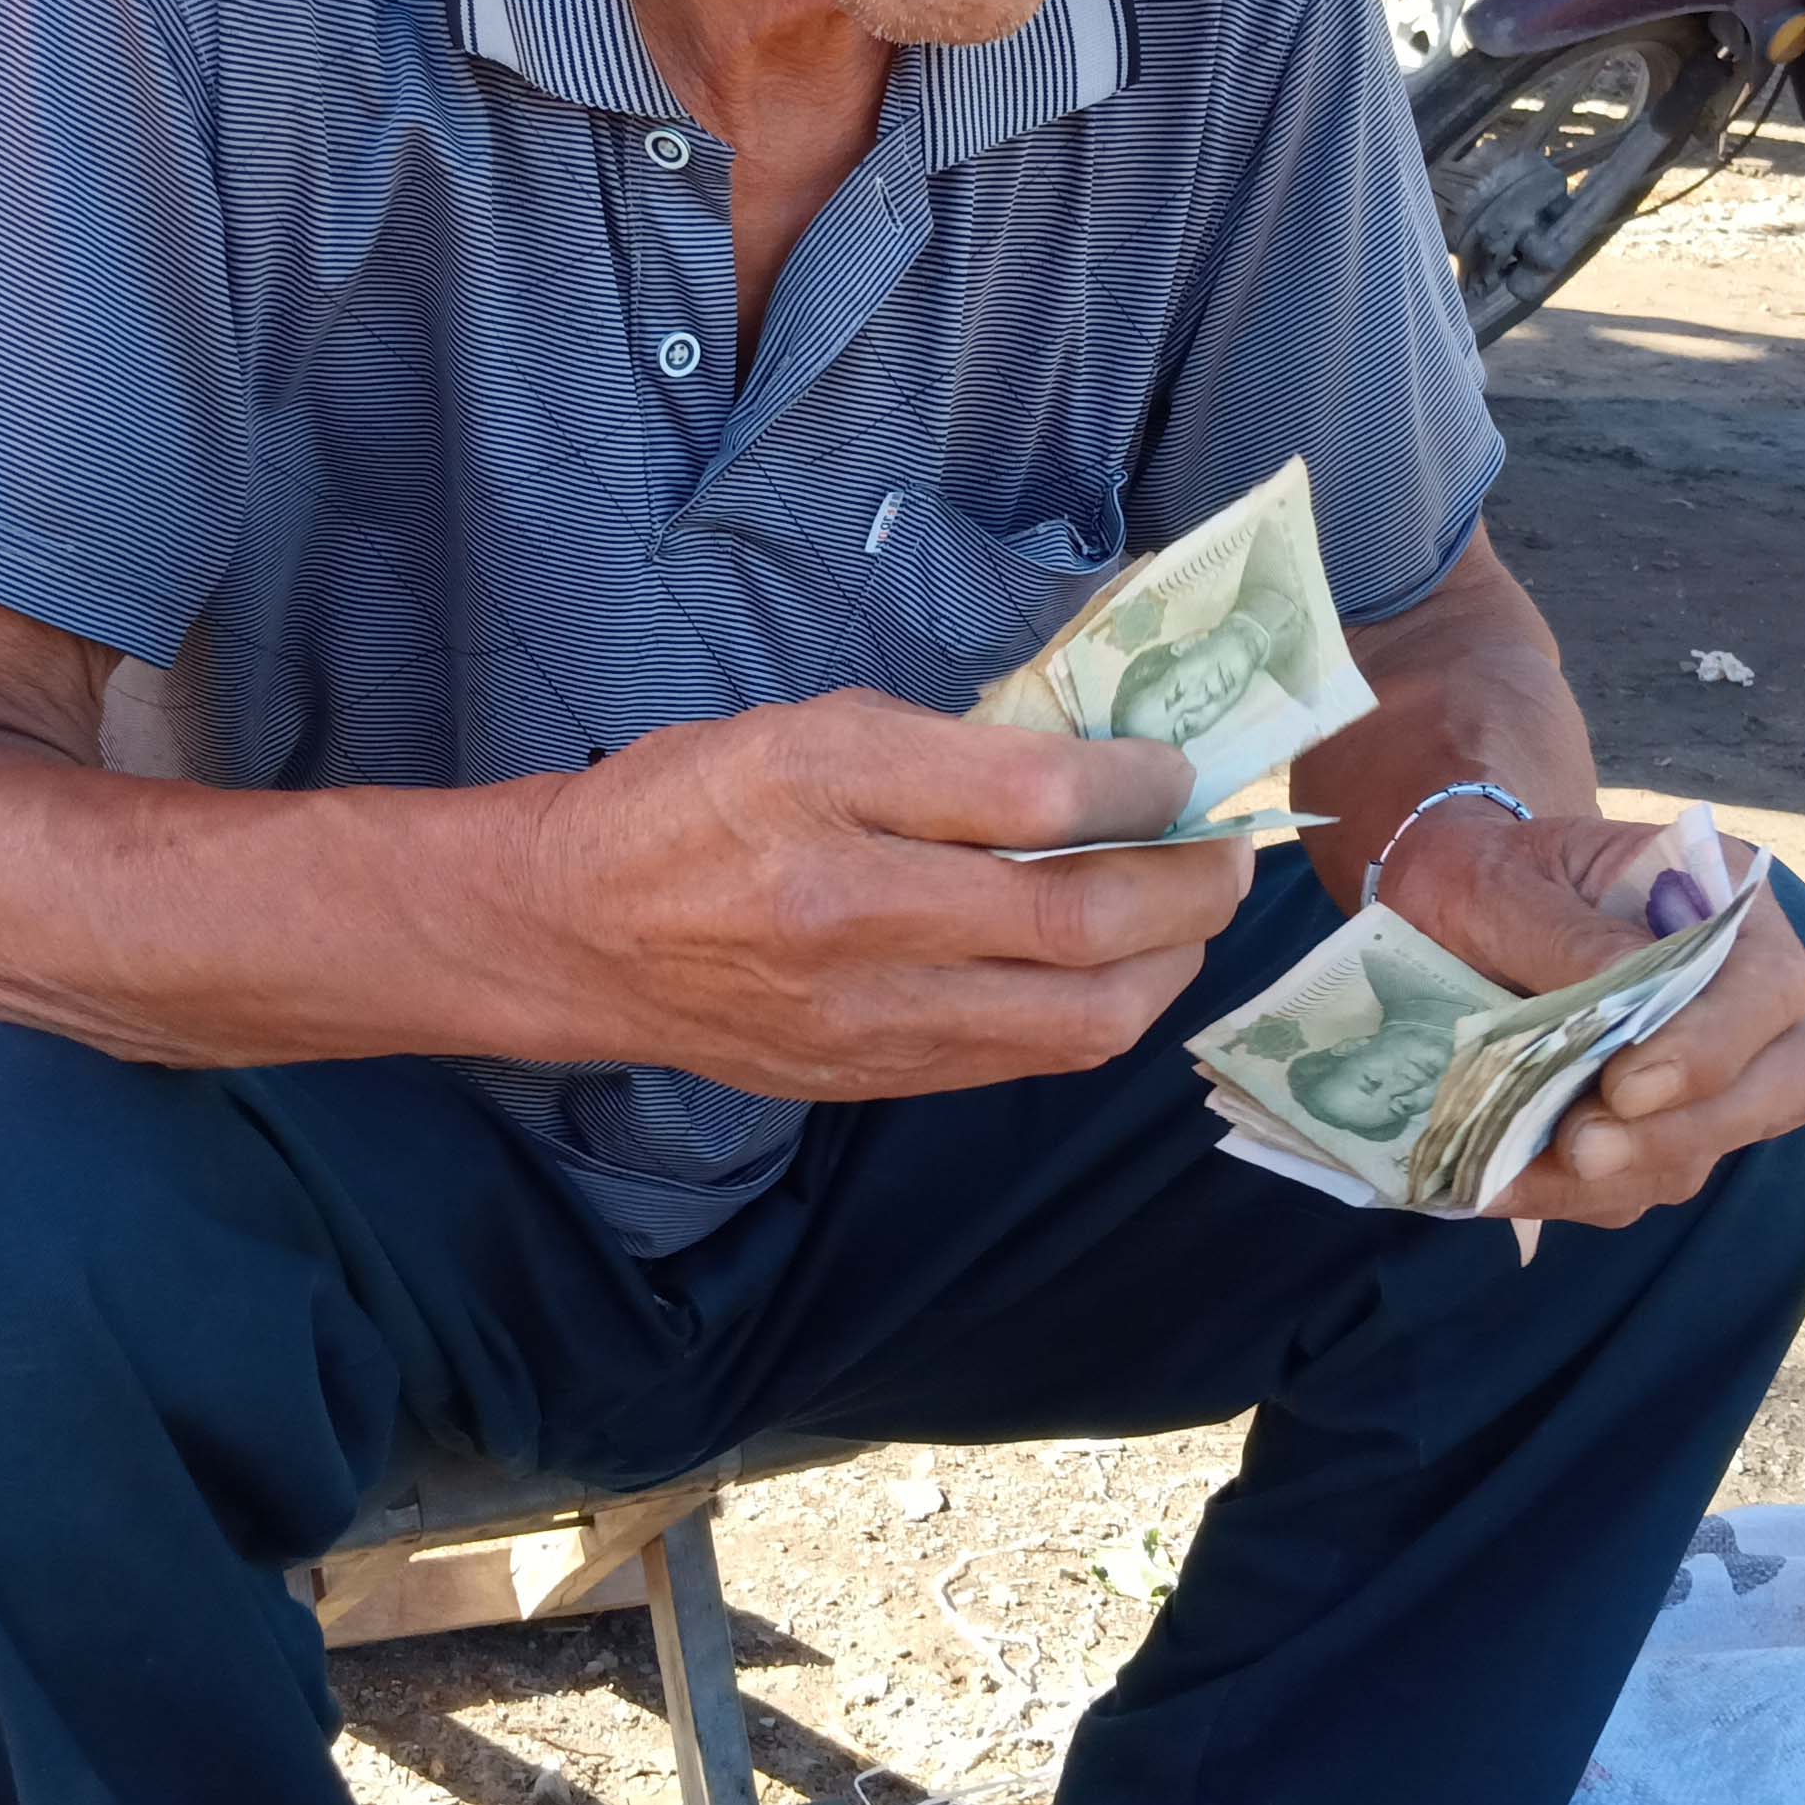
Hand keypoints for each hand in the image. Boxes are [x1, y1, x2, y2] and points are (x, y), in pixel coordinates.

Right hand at [519, 691, 1255, 1099]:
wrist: (573, 934)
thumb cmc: (689, 801)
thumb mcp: (806, 725)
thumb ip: (945, 745)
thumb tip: (1094, 768)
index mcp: (825, 791)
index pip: (1034, 798)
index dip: (1140, 782)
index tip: (1182, 765)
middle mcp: (848, 912)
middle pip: (1076, 920)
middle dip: (1188, 884)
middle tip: (1230, 850)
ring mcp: (864, 1015)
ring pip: (1076, 1016)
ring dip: (1166, 964)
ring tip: (1189, 916)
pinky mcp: (872, 1079)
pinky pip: (1027, 1058)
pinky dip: (1099, 1011)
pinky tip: (1116, 968)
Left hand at [1377, 805, 1804, 1230]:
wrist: (1443, 906)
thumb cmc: (1482, 874)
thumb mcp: (1499, 883)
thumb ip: (1563, 934)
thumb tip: (1625, 986)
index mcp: (1724, 897)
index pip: (1772, 984)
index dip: (1715, 1047)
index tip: (1625, 1086)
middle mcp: (1742, 989)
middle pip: (1788, 1082)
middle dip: (1685, 1129)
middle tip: (1582, 1148)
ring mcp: (1710, 1067)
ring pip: (1713, 1148)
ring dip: (1622, 1172)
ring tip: (1515, 1169)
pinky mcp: (1657, 1126)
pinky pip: (1644, 1181)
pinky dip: (1574, 1194)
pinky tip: (1500, 1181)